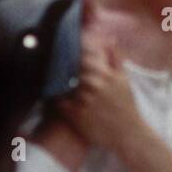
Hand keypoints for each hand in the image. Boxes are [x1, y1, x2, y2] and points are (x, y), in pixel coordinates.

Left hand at [56, 0, 142, 151]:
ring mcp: (82, 100)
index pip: (84, 54)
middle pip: (69, 65)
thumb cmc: (126, 105)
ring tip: (43, 64)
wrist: (127, 134)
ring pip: (62, 80)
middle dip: (60, 57)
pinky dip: (51, 92)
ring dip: (53, 72)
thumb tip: (109, 38)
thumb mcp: (124, 78)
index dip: (72, 45)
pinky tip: (45, 86)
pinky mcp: (74, 114)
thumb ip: (115, 57)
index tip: (63, 38)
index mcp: (105, 73)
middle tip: (48, 48)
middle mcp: (92, 85)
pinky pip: (57, 100)